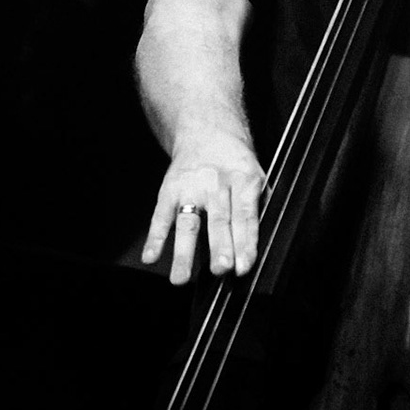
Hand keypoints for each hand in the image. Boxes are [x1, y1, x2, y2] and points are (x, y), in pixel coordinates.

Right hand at [141, 130, 265, 285]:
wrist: (207, 131)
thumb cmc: (235, 162)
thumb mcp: (256, 175)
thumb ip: (258, 207)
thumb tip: (256, 245)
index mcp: (243, 179)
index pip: (246, 214)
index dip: (246, 241)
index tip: (244, 266)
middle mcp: (216, 183)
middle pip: (219, 218)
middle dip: (220, 246)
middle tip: (221, 269)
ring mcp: (191, 187)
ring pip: (189, 222)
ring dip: (184, 251)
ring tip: (181, 278)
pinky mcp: (170, 190)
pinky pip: (161, 215)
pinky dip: (155, 236)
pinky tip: (151, 256)